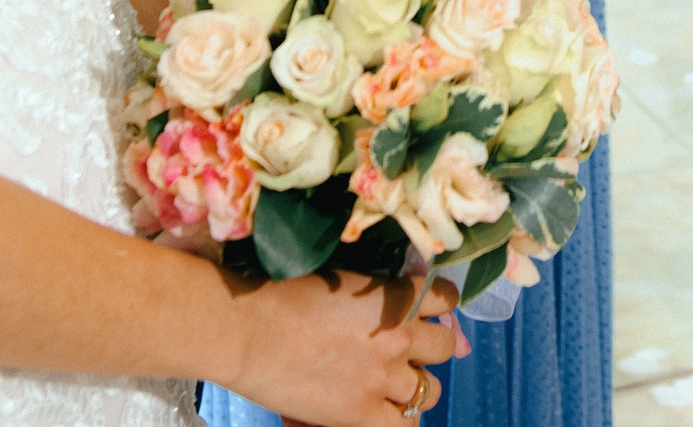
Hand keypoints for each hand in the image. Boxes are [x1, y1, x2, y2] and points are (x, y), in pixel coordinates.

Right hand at [223, 272, 459, 426]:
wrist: (246, 330)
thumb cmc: (281, 294)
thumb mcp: (342, 280)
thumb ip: (375, 294)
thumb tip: (394, 304)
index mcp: (396, 298)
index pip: (446, 299)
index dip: (437, 305)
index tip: (424, 311)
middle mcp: (400, 338)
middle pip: (444, 348)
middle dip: (429, 348)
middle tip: (404, 350)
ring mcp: (383, 379)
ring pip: (431, 390)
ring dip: (416, 385)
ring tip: (391, 385)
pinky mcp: (361, 415)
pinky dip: (399, 419)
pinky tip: (381, 411)